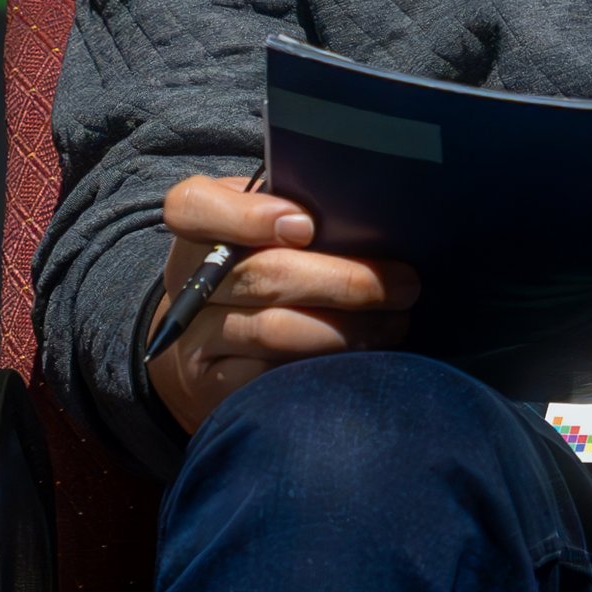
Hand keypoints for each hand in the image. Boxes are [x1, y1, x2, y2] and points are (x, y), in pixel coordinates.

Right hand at [144, 169, 418, 436]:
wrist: (218, 336)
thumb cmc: (264, 262)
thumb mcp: (266, 223)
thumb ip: (296, 207)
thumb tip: (364, 215)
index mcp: (198, 226)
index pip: (192, 207)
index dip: (247, 216)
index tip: (308, 226)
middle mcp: (188, 279)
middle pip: (261, 276)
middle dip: (344, 281)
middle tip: (404, 285)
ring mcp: (197, 337)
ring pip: (273, 331)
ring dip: (347, 328)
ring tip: (395, 322)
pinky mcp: (213, 384)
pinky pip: (272, 378)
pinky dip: (324, 366)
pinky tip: (361, 358)